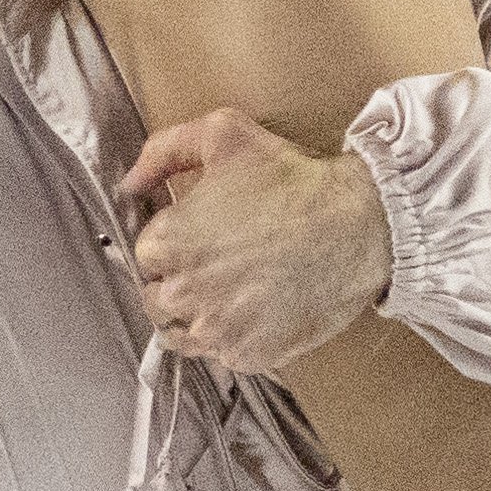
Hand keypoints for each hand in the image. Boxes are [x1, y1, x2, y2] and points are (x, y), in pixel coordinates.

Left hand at [120, 108, 392, 374]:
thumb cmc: (295, 181)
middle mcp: (184, 293)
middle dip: (177, 281)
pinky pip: (221, 355)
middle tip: (215, 264)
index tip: (197, 236)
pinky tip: (254, 312)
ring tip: (229, 293)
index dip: (171, 242)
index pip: (145, 253)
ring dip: (196, 315)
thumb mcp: (224, 134)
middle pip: (156, 297)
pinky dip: (232, 338)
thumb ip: (164, 150)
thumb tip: (130, 181)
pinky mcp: (248, 355)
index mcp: (169, 242)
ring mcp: (216, 330)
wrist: (360, 226)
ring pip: (181, 334)